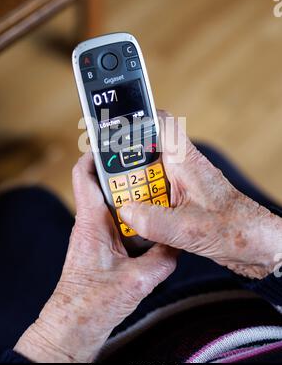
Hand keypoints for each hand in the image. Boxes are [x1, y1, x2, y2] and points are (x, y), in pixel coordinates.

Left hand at [14, 152, 176, 362]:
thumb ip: (162, 259)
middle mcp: (91, 224)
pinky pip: (120, 223)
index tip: (115, 139)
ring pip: (116, 204)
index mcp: (91, 223)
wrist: (73, 327)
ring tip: (159, 190)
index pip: (86, 175)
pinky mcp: (102, 247)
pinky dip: (136, 218)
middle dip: (129, 173)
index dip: (96, 152)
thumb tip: (179, 244)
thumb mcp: (137, 281)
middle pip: (107, 185)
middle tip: (153, 164)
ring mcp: (96, 234)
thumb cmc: (91, 305)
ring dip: (134, 197)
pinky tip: (154, 223)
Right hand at [120, 112, 281, 278]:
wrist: (255, 245)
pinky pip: (157, 193)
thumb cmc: (235, 228)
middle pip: (147, 150)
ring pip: (150, 173)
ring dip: (135, 184)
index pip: (161, 123)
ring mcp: (183, 183)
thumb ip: (152, 220)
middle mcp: (183, 167)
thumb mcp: (187, 228)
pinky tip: (137, 217)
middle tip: (110, 175)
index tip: (114, 127)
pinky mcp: (184, 200)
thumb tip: (126, 211)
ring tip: (119, 198)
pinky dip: (145, 201)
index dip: (137, 119)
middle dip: (126, 160)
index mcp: (186, 161)